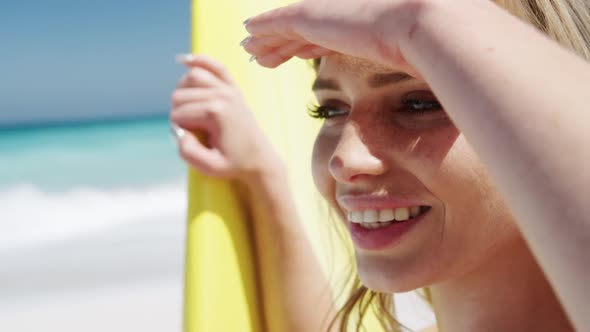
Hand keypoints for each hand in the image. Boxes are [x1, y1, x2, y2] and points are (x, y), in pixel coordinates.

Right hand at [171, 54, 281, 181]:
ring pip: (191, 77)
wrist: (260, 160)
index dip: (179, 131)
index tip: (193, 143)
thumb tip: (177, 130)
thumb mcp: (209, 166)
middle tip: (192, 132)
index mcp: (215, 112)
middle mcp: (222, 95)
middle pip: (180, 95)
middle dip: (178, 113)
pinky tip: (182, 61)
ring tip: (188, 112)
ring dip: (182, 92)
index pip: (178, 115)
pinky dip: (198, 60)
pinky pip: (214, 66)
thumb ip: (188, 152)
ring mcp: (229, 88)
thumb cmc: (235, 165)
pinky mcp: (233, 88)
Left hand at [241, 0, 425, 69]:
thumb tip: (416, 79)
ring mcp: (322, 12)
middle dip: (279, 42)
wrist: (420, 23)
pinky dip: (261, 31)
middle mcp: (335, 13)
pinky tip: (247, 36)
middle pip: (299, 31)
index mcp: (355, 22)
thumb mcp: (412, 57)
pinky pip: (275, 25)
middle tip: (262, 52)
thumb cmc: (427, 44)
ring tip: (250, 50)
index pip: (323, 34)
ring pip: (283, 30)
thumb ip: (401, 63)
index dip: (305, 44)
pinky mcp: (308, 16)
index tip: (295, 53)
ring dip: (265, 41)